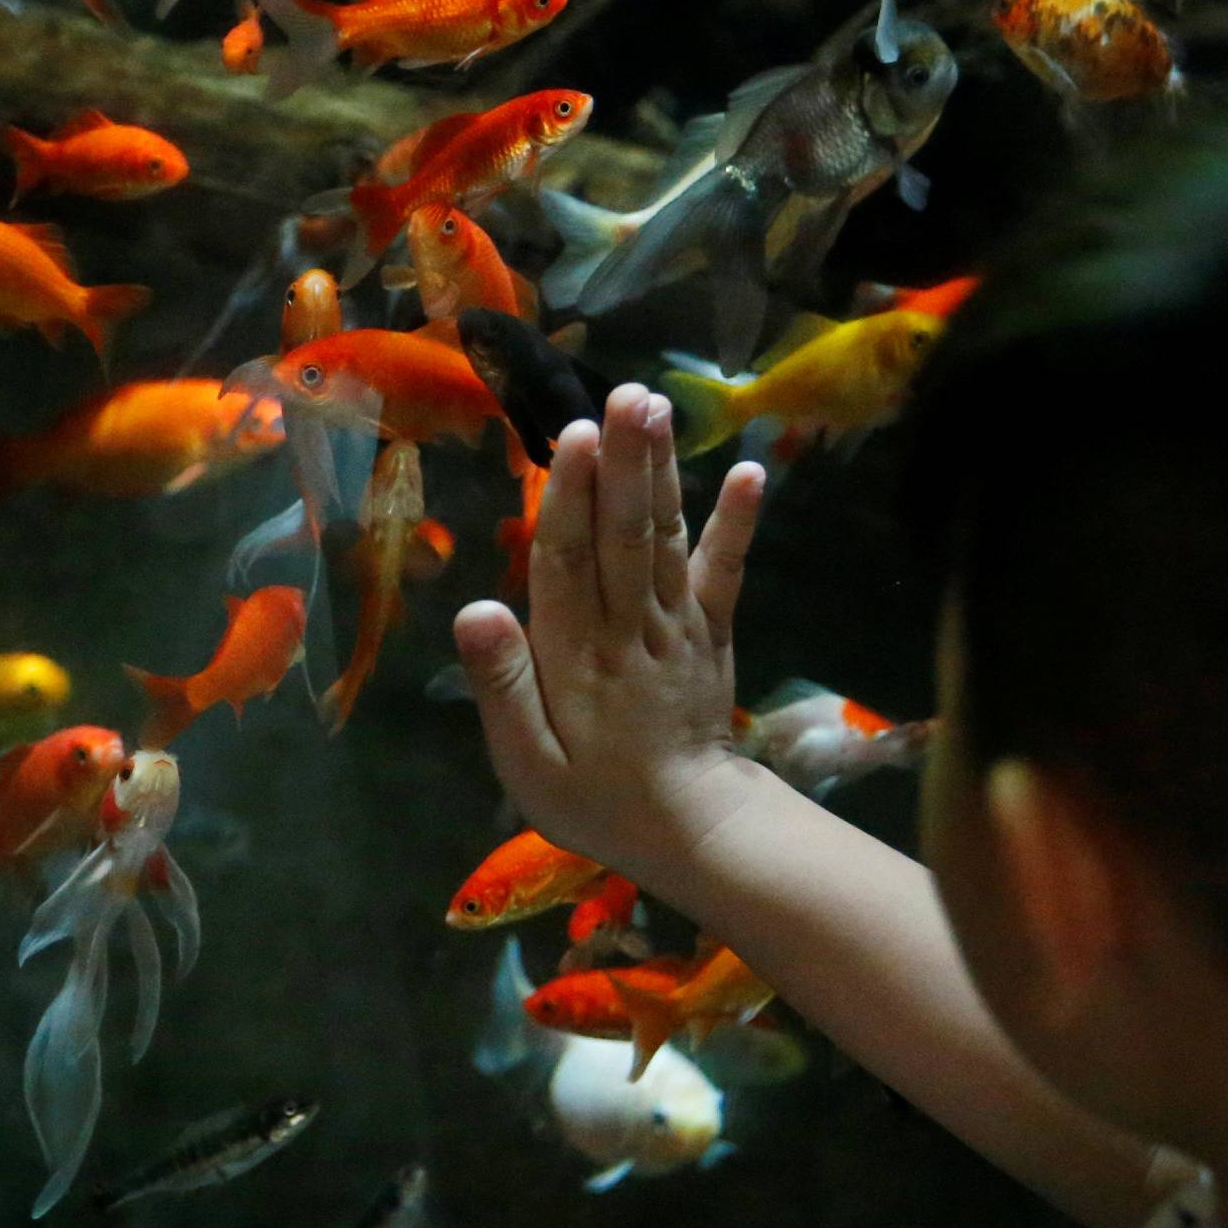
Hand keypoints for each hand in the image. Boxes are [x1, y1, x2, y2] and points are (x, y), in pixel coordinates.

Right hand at [452, 384, 768, 888]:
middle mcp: (631, 629)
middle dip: (626, 463)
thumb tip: (475, 610)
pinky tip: (752, 471)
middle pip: (625, 536)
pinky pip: (726, 572)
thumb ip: (502, 688)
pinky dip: (738, 523)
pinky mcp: (713, 632)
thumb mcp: (528, 764)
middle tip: (629, 397)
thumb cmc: (594, 798)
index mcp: (577, 657)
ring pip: (667, 539)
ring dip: (663, 471)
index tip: (574, 437)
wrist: (692, 830)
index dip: (571, 499)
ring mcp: (679, 626)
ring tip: (658, 406)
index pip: (568, 564)